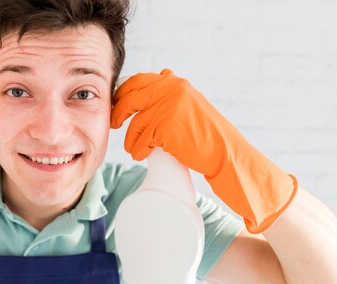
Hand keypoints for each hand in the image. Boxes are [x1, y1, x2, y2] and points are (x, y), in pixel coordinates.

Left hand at [111, 69, 297, 232]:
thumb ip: (172, 91)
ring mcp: (167, 107)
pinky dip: (137, 150)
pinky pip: (141, 139)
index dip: (122, 93)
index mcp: (174, 82)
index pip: (137, 81)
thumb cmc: (205, 132)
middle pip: (130, 99)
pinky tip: (140, 155)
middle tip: (112, 124)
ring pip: (135, 124)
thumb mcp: (190, 103)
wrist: (224, 152)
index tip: (116, 105)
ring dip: (130, 139)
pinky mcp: (165, 127)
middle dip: (118, 113)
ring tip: (133, 148)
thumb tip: (159, 75)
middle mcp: (170, 89)